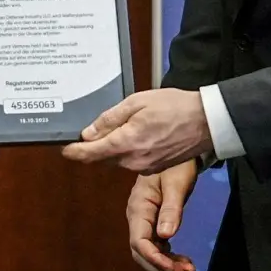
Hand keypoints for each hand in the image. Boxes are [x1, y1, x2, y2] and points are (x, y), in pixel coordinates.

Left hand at [61, 88, 212, 173]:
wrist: (206, 121)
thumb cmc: (174, 107)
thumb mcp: (137, 102)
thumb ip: (110, 119)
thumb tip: (88, 133)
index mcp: (127, 142)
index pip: (91, 153)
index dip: (75, 151)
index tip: (64, 148)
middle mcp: (133, 160)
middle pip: (103, 156)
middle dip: (97, 144)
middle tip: (101, 124)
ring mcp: (145, 166)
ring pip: (117, 158)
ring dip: (115, 145)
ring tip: (129, 123)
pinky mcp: (154, 168)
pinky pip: (132, 160)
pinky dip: (129, 149)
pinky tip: (140, 132)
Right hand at [127, 161, 199, 270]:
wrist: (176, 150)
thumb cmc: (176, 164)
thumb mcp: (176, 184)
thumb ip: (171, 209)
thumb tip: (166, 235)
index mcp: (139, 207)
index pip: (139, 242)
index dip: (155, 259)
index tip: (175, 269)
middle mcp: (137, 216)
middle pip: (141, 251)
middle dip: (160, 266)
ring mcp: (144, 220)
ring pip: (148, 251)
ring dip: (165, 264)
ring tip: (187, 270)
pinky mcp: (153, 221)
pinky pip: (156, 244)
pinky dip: (167, 256)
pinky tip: (181, 261)